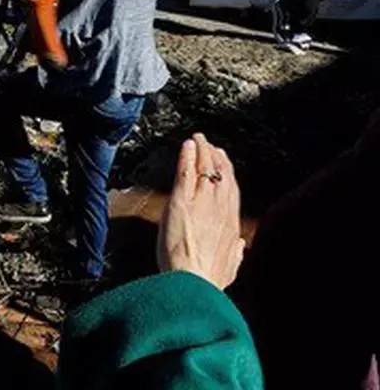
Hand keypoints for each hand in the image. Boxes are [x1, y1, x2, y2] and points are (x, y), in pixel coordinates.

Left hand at [157, 133, 245, 289]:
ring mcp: (202, 205)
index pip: (231, 192)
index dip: (227, 174)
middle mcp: (220, 211)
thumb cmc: (208, 280)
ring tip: (198, 140)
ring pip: (205, 171)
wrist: (195, 283)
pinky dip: (187, 158)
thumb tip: (240, 246)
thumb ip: (235, 254)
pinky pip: (186, 174)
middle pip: (221, 176)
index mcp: (231, 225)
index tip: (223, 162)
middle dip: (216, 158)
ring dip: (202, 152)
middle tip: (210, 145)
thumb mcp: (229, 268)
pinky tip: (187, 146)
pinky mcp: (181, 203)